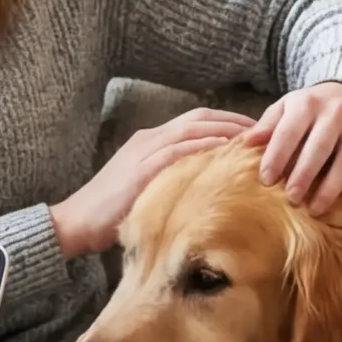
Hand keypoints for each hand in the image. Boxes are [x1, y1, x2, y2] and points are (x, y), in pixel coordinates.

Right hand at [49, 107, 251, 256]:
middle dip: (233, 121)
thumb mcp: (146, 188)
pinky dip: (202, 146)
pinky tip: (225, 149)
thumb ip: (171, 178)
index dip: (226, 122)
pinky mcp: (140, 169)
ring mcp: (143, 152)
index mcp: (149, 141)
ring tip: (253, 136)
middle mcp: (148, 139)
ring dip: (225, 130)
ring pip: (192, 129)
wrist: (76, 222)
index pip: (196, 121)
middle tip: (265, 129)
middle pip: (199, 118)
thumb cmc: (110, 211)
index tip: (254, 131)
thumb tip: (204, 186)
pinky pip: (177, 151)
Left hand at [245, 83, 341, 215]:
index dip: (277, 156)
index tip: (265, 180)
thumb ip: (267, 125)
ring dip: (332, 186)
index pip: (289, 132)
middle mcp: (334, 114)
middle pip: (320, 147)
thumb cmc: (309, 107)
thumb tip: (244, 142)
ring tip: (316, 208)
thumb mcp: (286, 107)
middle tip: (291, 199)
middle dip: (305, 175)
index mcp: (306, 105)